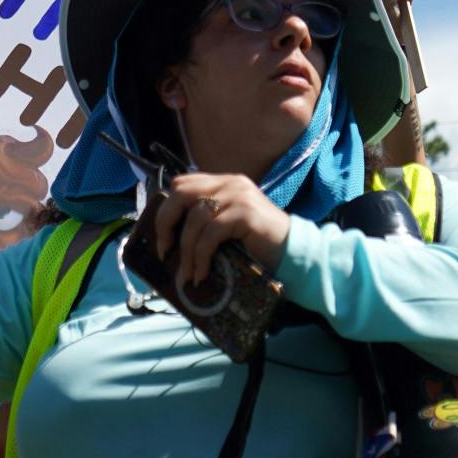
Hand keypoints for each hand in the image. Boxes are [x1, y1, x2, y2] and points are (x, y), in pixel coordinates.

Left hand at [153, 172, 292, 285]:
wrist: (293, 252)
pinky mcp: (245, 213)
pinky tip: (202, 274)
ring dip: (185, 251)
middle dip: (166, 223)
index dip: (166, 209)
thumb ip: (207, 221)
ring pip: (195, 219)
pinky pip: (210, 234)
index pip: (182, 184)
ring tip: (187, 275)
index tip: (163, 238)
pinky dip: (201, 257)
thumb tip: (169, 240)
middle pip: (181, 193)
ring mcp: (238, 196)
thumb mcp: (227, 226)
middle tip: (165, 251)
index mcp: (223, 183)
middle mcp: (230, 184)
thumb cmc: (258, 245)